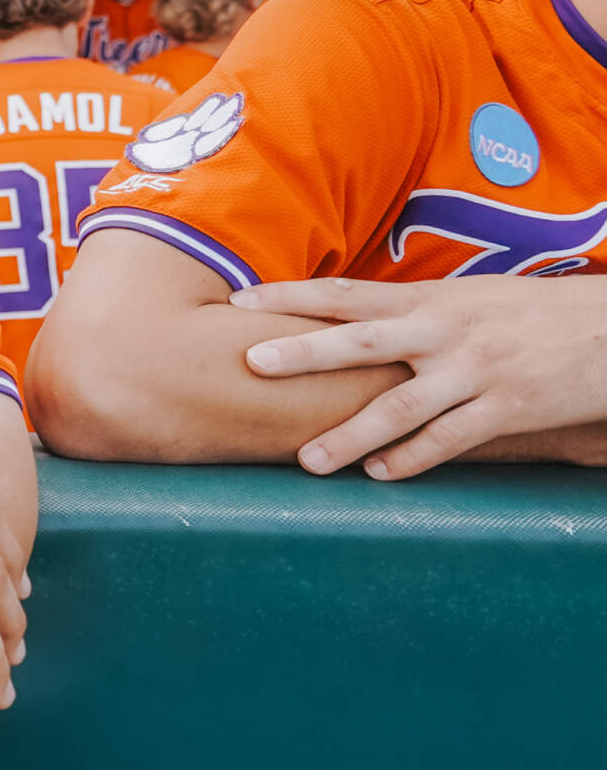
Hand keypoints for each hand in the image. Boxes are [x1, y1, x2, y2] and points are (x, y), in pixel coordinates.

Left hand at [236, 276, 606, 478]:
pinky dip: (411, 459)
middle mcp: (444, 331)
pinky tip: (379, 475)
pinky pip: (450, 439)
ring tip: (308, 461)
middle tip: (252, 365)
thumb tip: (345, 319)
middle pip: (360, 341)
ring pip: (399, 406)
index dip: (290, 295)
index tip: (238, 303)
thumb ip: (410, 311)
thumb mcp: (467, 298)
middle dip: (305, 354)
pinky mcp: (508, 407)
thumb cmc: (530, 313)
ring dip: (349, 435)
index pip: (345, 294)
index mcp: (428, 299)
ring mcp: (475, 370)